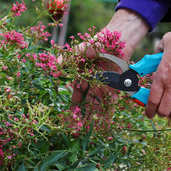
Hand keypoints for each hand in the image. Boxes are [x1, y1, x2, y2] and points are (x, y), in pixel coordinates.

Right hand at [70, 9, 148, 125]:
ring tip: (90, 132)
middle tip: (77, 131)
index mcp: (82, 76)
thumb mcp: (78, 51)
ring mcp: (104, 86)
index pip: (76, 95)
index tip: (69, 118)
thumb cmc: (97, 43)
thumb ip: (65, 61)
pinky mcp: (116, 86)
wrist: (117, 38)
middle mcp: (93, 83)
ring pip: (98, 105)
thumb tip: (52, 70)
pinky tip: (104, 124)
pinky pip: (111, 102)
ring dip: (94, 118)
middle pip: (86, 103)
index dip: (73, 106)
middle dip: (82, 117)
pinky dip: (108, 113)